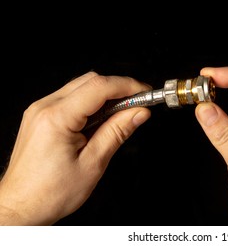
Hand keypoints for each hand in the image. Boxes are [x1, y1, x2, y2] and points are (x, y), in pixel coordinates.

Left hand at [0, 72, 150, 224]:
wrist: (21, 206)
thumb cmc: (50, 193)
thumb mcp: (93, 163)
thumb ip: (117, 132)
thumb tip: (138, 113)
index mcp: (56, 118)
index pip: (99, 87)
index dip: (127, 86)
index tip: (145, 92)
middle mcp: (44, 108)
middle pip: (90, 81)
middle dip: (118, 88)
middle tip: (138, 104)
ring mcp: (40, 111)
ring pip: (80, 87)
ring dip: (105, 96)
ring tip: (122, 114)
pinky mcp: (40, 117)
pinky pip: (70, 99)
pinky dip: (91, 104)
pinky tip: (102, 119)